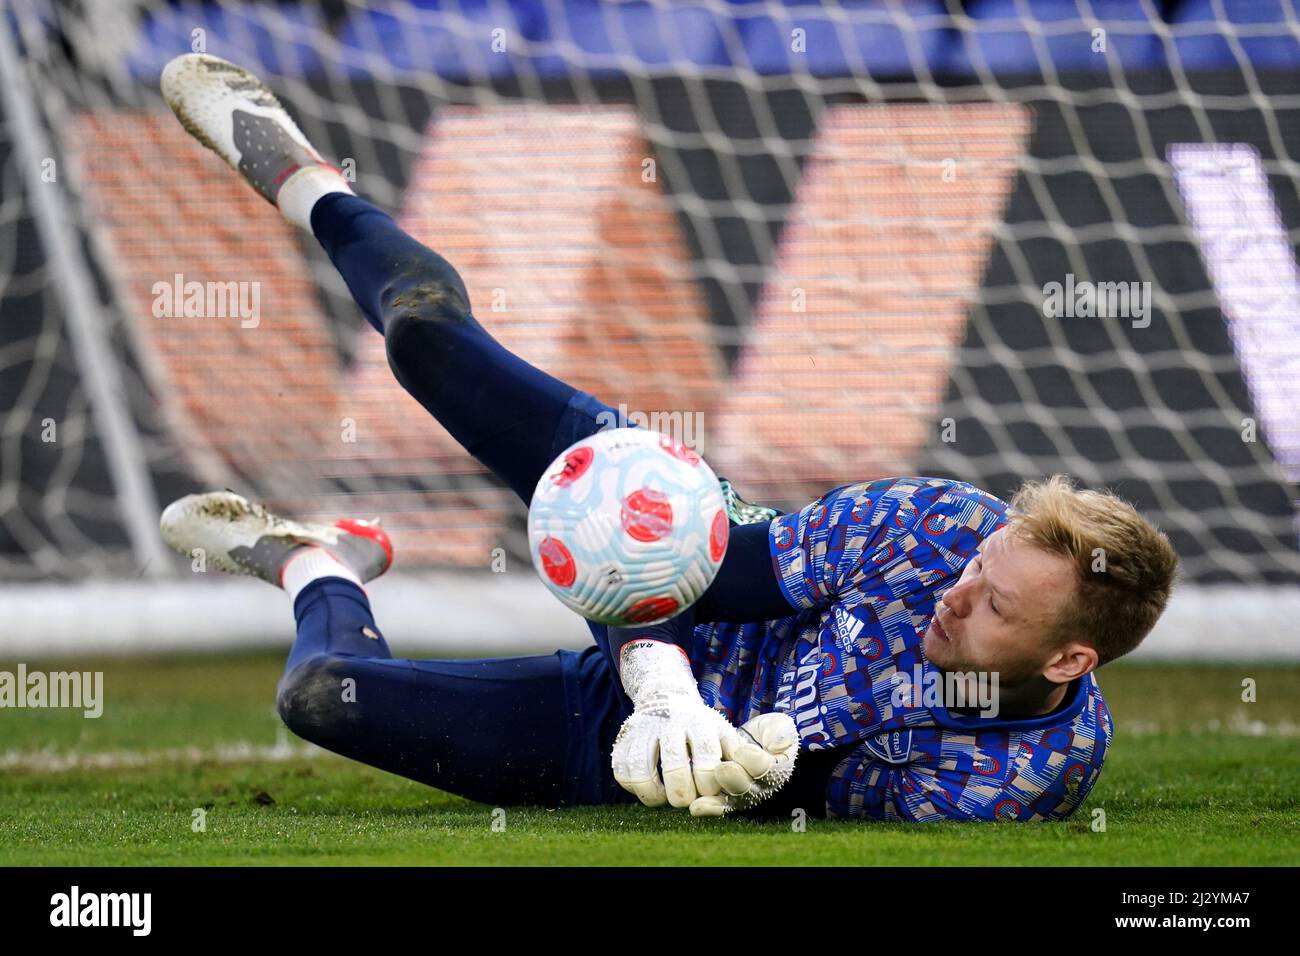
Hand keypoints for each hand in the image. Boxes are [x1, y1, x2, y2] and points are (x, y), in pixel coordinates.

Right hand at [611, 688, 740, 807]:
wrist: (664, 696)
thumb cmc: (699, 725)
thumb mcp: (721, 730)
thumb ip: (737, 752)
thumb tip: (754, 770)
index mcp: (699, 721)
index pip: (705, 759)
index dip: (707, 785)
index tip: (707, 792)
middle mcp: (669, 722)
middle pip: (674, 768)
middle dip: (682, 794)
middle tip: (685, 800)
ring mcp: (643, 729)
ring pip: (641, 772)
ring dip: (654, 795)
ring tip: (664, 799)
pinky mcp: (622, 739)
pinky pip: (622, 772)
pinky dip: (634, 788)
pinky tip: (648, 789)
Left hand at [688, 712, 798, 816]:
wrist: (751, 739)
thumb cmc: (766, 732)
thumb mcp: (777, 725)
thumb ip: (781, 732)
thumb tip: (779, 743)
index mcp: (778, 770)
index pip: (769, 770)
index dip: (755, 762)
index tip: (742, 750)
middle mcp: (762, 788)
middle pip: (748, 789)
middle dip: (735, 779)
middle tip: (722, 768)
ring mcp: (743, 795)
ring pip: (732, 801)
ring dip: (718, 798)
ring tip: (705, 793)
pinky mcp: (726, 798)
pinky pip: (718, 806)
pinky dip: (708, 807)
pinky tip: (695, 807)